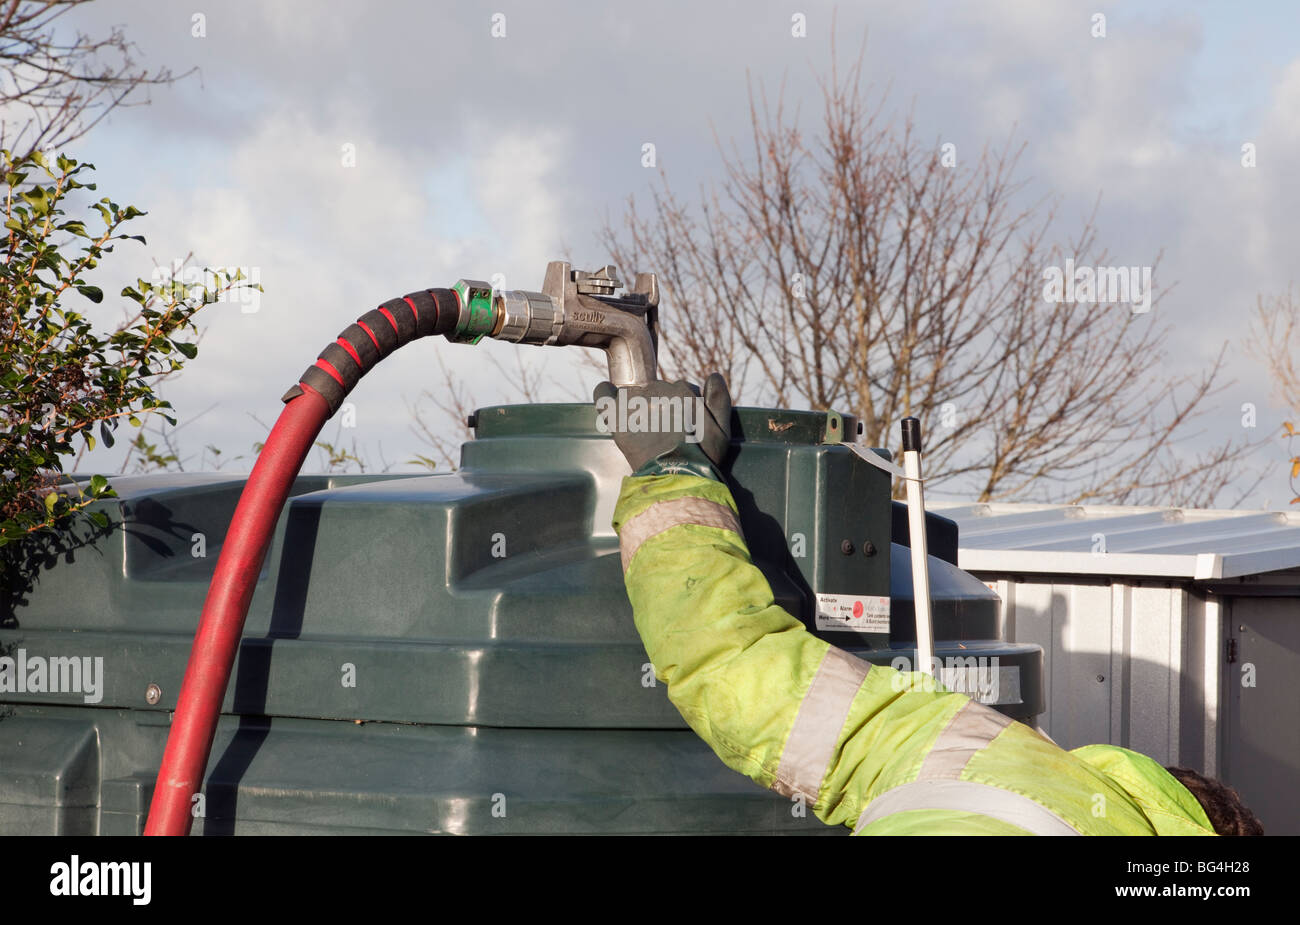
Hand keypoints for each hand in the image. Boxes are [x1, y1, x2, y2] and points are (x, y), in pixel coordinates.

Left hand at [593, 373, 732, 476]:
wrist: (678, 475)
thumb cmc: (703, 457)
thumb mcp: (723, 429)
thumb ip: (720, 399)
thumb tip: (713, 376)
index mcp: (684, 391)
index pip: (682, 390)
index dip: (683, 408)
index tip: (683, 425)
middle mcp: (660, 391)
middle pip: (658, 392)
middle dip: (662, 408)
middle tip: (665, 433)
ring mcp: (636, 402)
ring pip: (634, 393)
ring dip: (637, 405)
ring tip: (643, 428)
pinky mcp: (618, 417)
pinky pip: (603, 394)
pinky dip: (604, 393)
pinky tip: (607, 398)